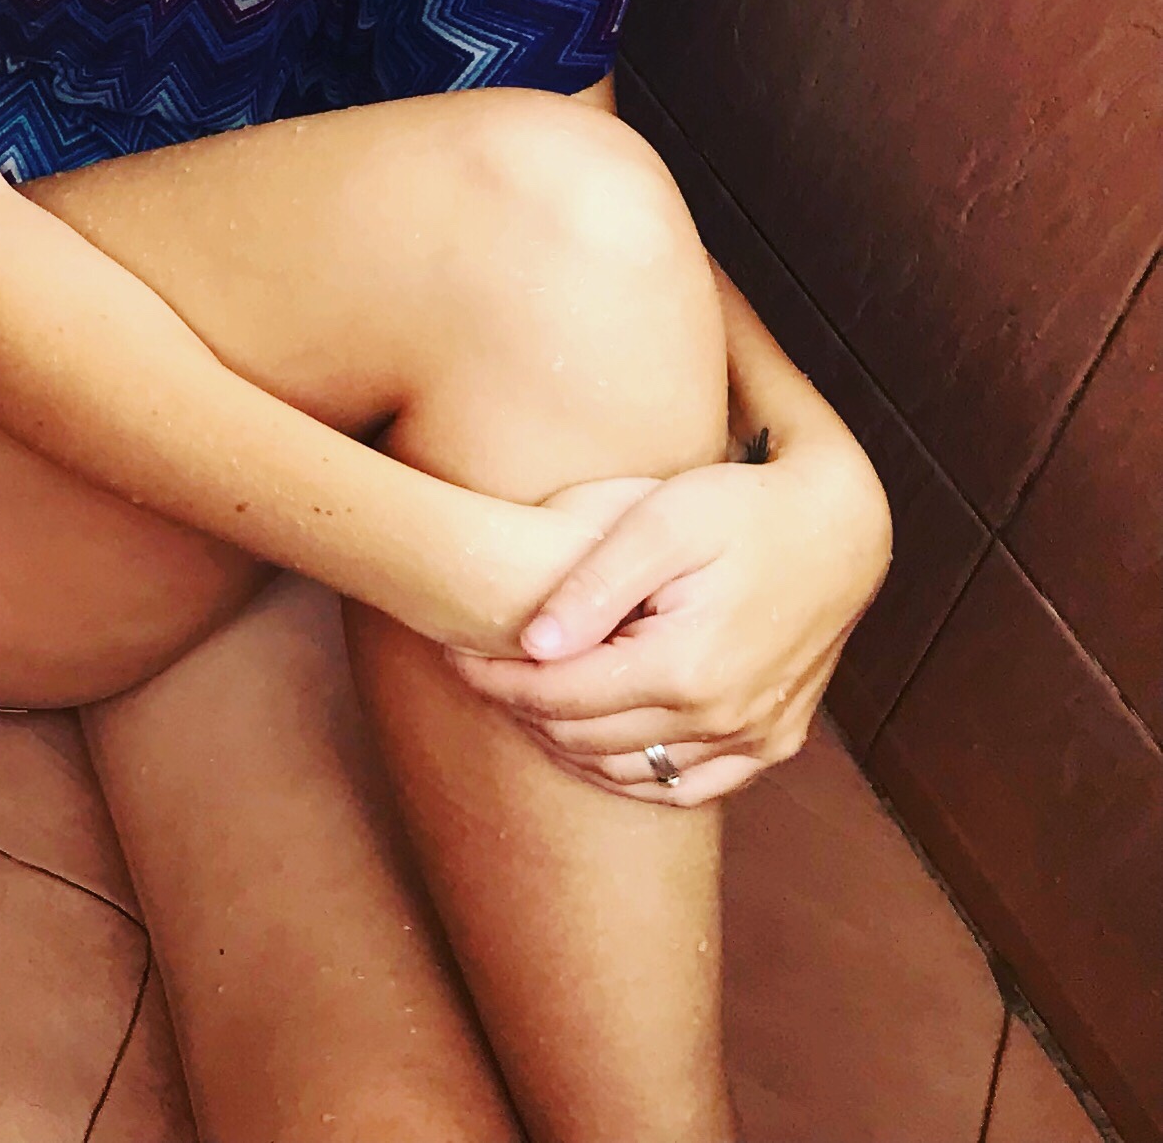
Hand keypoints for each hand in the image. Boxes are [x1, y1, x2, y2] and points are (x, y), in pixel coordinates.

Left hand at [446, 449, 892, 805]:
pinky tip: (595, 744)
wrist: (842, 527)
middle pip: (587, 740)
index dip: (495, 681)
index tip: (452, 654)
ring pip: (632, 775)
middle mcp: (723, 718)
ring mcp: (755, 738)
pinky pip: (690, 788)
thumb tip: (532, 644)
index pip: (559, 698)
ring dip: (568, 746)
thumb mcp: (659, 521)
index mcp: (686, 667)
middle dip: (520, 710)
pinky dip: (633, 776)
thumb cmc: (741, 508)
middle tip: (477, 672)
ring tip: (523, 700)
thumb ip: (594, 585)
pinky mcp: (775, 741)